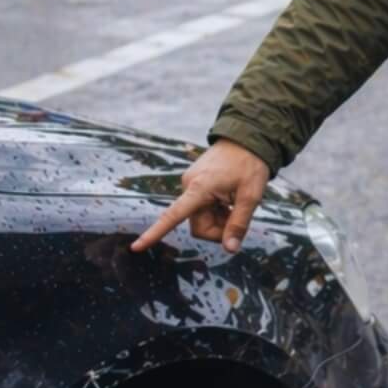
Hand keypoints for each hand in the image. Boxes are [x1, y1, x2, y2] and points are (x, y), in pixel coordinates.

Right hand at [131, 139, 269, 253]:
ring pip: (201, 219)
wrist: (246, 138)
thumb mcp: (251, 196)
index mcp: (199, 188)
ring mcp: (191, 185)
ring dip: (219, 219)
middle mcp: (189, 186)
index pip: (172, 216)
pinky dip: (216, 210)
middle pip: (198, 226)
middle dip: (218, 229)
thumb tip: (229, 249)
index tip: (136, 247)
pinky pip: (202, 208)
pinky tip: (228, 198)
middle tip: (238, 216)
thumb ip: (239, 223)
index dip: (155, 233)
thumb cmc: (250, 165)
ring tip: (234, 202)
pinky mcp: (195, 185)